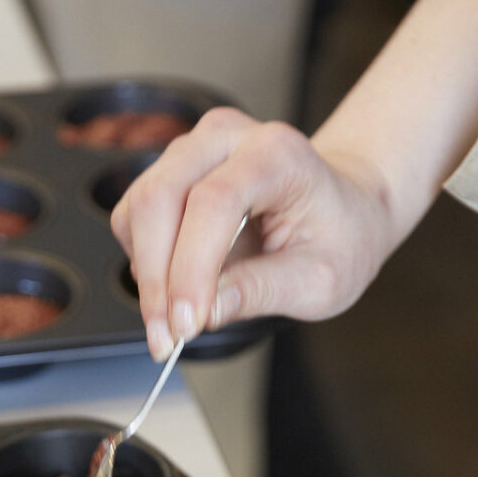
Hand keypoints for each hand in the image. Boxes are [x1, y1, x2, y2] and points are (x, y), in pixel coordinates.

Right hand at [110, 106, 397, 359]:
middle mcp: (228, 138)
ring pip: (139, 207)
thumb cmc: (338, 238)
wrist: (342, 210)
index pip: (214, 202)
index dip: (191, 268)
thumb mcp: (319, 280)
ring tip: (174, 321)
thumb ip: (261, 292)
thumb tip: (206, 312)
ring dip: (146, 274)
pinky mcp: (172, 172)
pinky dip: (144, 261)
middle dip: (156, 278)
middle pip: (160, 198)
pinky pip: (135, 217)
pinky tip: (176, 288)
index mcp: (276, 153)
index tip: (185, 325)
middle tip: (167, 338)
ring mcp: (194, 149)